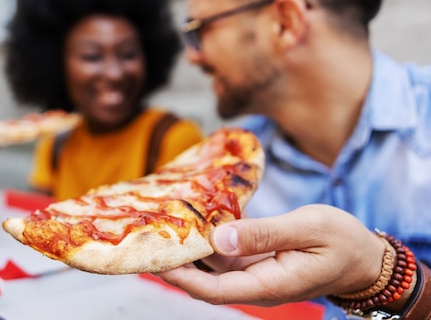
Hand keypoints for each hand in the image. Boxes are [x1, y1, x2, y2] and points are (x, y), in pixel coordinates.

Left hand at [157, 204, 384, 306]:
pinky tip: (194, 222)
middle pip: (206, 281)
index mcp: (268, 285)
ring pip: (212, 268)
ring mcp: (255, 274)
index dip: (182, 279)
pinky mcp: (256, 261)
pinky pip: (225, 255)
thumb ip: (264, 234)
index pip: (214, 290)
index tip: (156, 262)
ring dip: (189, 250)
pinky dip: (208, 241)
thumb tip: (220, 238)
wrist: (363, 257)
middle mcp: (256, 284)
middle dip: (176, 264)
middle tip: (149, 239)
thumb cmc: (341, 242)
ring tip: (164, 227)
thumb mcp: (307, 230)